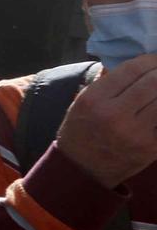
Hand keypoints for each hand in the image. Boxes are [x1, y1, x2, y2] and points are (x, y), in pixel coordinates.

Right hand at [57, 55, 156, 187]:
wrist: (82, 169)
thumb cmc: (81, 130)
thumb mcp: (82, 102)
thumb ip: (108, 83)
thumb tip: (140, 65)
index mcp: (95, 99)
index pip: (133, 69)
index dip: (151, 60)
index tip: (155, 59)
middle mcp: (115, 115)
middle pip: (154, 82)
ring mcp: (136, 133)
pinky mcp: (151, 147)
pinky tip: (156, 107)